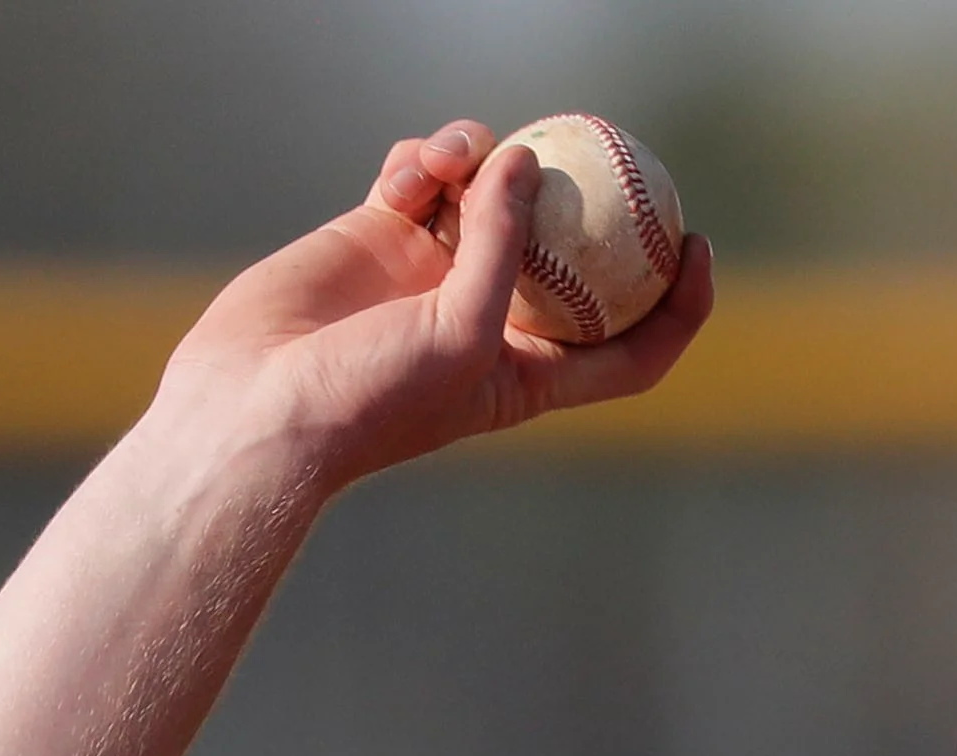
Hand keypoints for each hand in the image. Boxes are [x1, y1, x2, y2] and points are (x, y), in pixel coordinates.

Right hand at [148, 121, 713, 498]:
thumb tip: (525, 159)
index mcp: (533, 374)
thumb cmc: (374, 396)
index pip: (631, 344)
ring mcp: (436, 274)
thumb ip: (503, 246)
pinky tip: (424, 161)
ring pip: (490, 199)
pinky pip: (424, 180)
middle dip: (590, 202)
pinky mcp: (380, 236)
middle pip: (569, 254)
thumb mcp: (463, 331)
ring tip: (469, 152)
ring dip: (489, 163)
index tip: (695, 242)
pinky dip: (431, 160)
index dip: (676, 302)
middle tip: (609, 146)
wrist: (260, 407)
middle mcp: (492, 321)